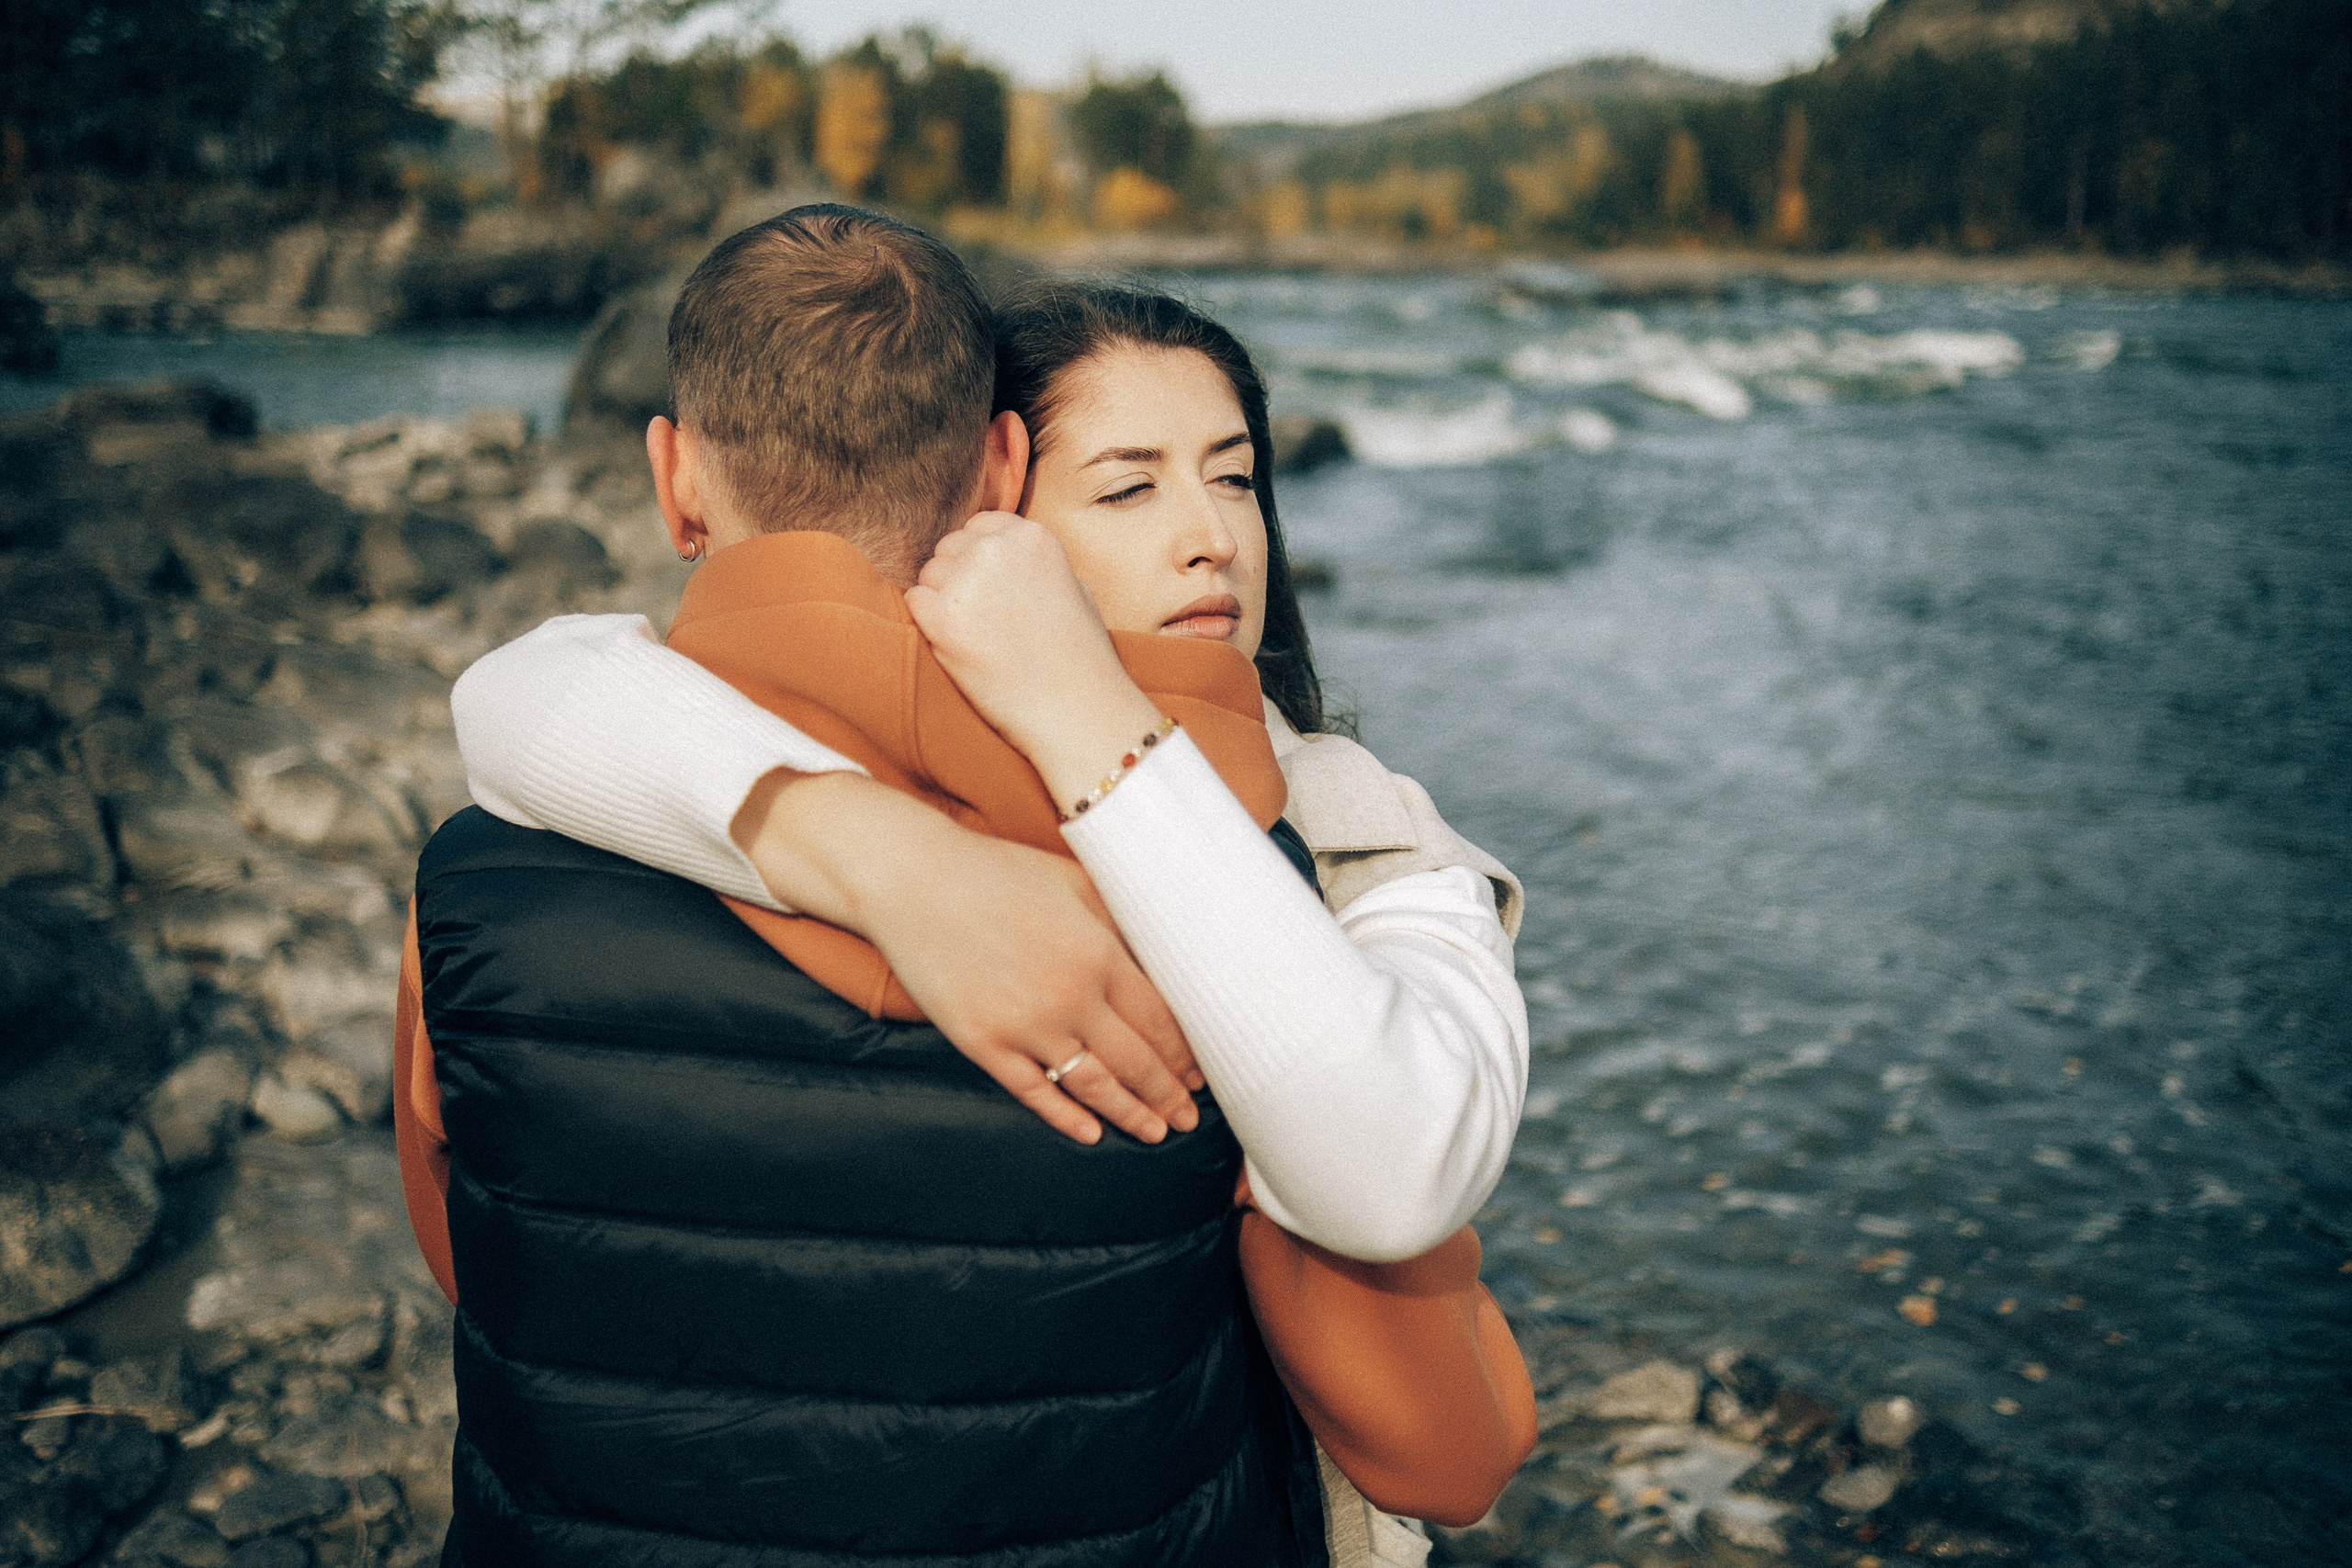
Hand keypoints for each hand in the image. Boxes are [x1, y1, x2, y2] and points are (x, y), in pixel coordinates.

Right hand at [733, 769, 1202, 1144]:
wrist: (910, 879)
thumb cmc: (997, 872)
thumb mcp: (1075, 882)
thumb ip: (1122, 922)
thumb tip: (1168, 957)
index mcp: (1098, 953)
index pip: (1161, 1020)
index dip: (1185, 1054)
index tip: (1201, 1074)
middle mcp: (1069, 996)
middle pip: (1136, 1061)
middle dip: (1168, 1094)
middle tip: (1190, 1116)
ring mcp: (1024, 1025)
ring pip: (1093, 1086)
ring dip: (1131, 1113)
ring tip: (1157, 1131)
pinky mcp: (982, 1043)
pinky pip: (1035, 1093)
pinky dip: (1067, 1118)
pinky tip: (1091, 1134)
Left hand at [906, 514, 1166, 808]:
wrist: (1077, 709)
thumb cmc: (1080, 658)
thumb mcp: (1073, 588)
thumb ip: (1033, 563)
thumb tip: (998, 553)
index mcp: (1032, 537)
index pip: (980, 526)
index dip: (979, 559)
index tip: (992, 590)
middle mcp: (998, 549)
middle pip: (949, 548)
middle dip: (958, 578)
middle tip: (984, 621)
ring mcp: (969, 580)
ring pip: (929, 575)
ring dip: (942, 602)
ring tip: (979, 639)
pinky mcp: (943, 616)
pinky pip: (914, 602)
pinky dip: (928, 624)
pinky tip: (960, 647)